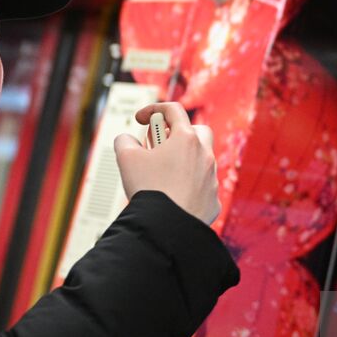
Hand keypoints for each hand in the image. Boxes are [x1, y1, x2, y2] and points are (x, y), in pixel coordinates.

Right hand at [112, 102, 219, 224]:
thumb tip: (126, 140)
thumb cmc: (149, 190)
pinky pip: (202, 187)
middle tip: (160, 144)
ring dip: (184, 162)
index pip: (173, 110)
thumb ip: (124, 141)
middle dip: (179, 133)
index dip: (154, 109)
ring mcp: (211, 178)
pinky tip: (173, 195)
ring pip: (201, 161)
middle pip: (197, 131)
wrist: (166, 227)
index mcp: (186, 139)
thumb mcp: (126, 158)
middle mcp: (204, 155)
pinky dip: (189, 187)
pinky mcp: (212, 200)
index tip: (140, 119)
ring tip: (162, 173)